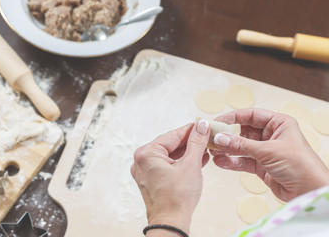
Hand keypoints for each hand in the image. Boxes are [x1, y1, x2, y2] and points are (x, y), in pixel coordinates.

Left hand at [131, 120, 210, 235]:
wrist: (171, 223)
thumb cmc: (177, 198)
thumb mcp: (190, 165)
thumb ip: (196, 143)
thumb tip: (202, 126)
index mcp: (146, 154)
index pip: (172, 135)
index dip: (190, 130)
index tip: (203, 125)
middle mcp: (142, 161)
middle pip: (170, 145)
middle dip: (190, 142)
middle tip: (206, 136)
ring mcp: (145, 171)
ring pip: (170, 155)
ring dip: (187, 152)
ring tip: (205, 148)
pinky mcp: (151, 180)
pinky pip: (167, 165)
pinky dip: (181, 162)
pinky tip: (197, 159)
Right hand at [212, 108, 328, 201]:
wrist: (309, 191)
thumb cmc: (299, 165)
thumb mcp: (268, 151)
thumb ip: (241, 145)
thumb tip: (220, 138)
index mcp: (278, 124)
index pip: (251, 115)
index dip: (233, 117)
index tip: (217, 122)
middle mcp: (271, 135)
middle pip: (243, 131)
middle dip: (227, 135)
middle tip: (211, 138)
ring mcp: (265, 151)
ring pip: (240, 147)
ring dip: (227, 149)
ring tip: (213, 151)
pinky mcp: (261, 166)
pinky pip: (242, 161)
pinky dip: (231, 161)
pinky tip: (220, 162)